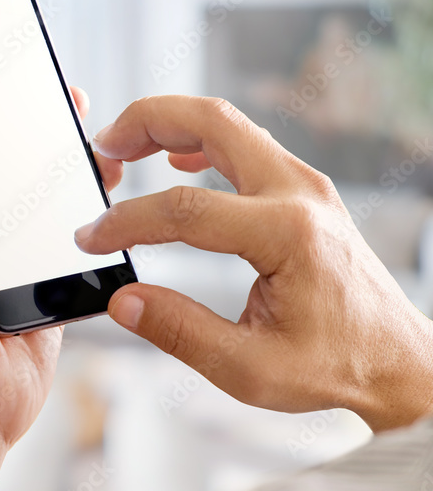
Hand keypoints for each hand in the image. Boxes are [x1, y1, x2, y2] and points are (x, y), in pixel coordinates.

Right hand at [74, 95, 432, 432]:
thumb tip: (124, 301)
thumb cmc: (338, 367)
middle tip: (103, 147)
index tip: (92, 238)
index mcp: (288, 234)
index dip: (127, 220)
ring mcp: (306, 186)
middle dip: (145, 123)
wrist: (398, 364)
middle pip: (211, 122)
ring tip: (125, 147)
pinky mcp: (303, 192)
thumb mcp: (250, 368)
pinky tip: (174, 160)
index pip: (185, 209)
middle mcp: (301, 194)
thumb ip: (179, 331)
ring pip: (228, 123)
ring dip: (170, 124)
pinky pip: (244, 144)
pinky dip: (199, 141)